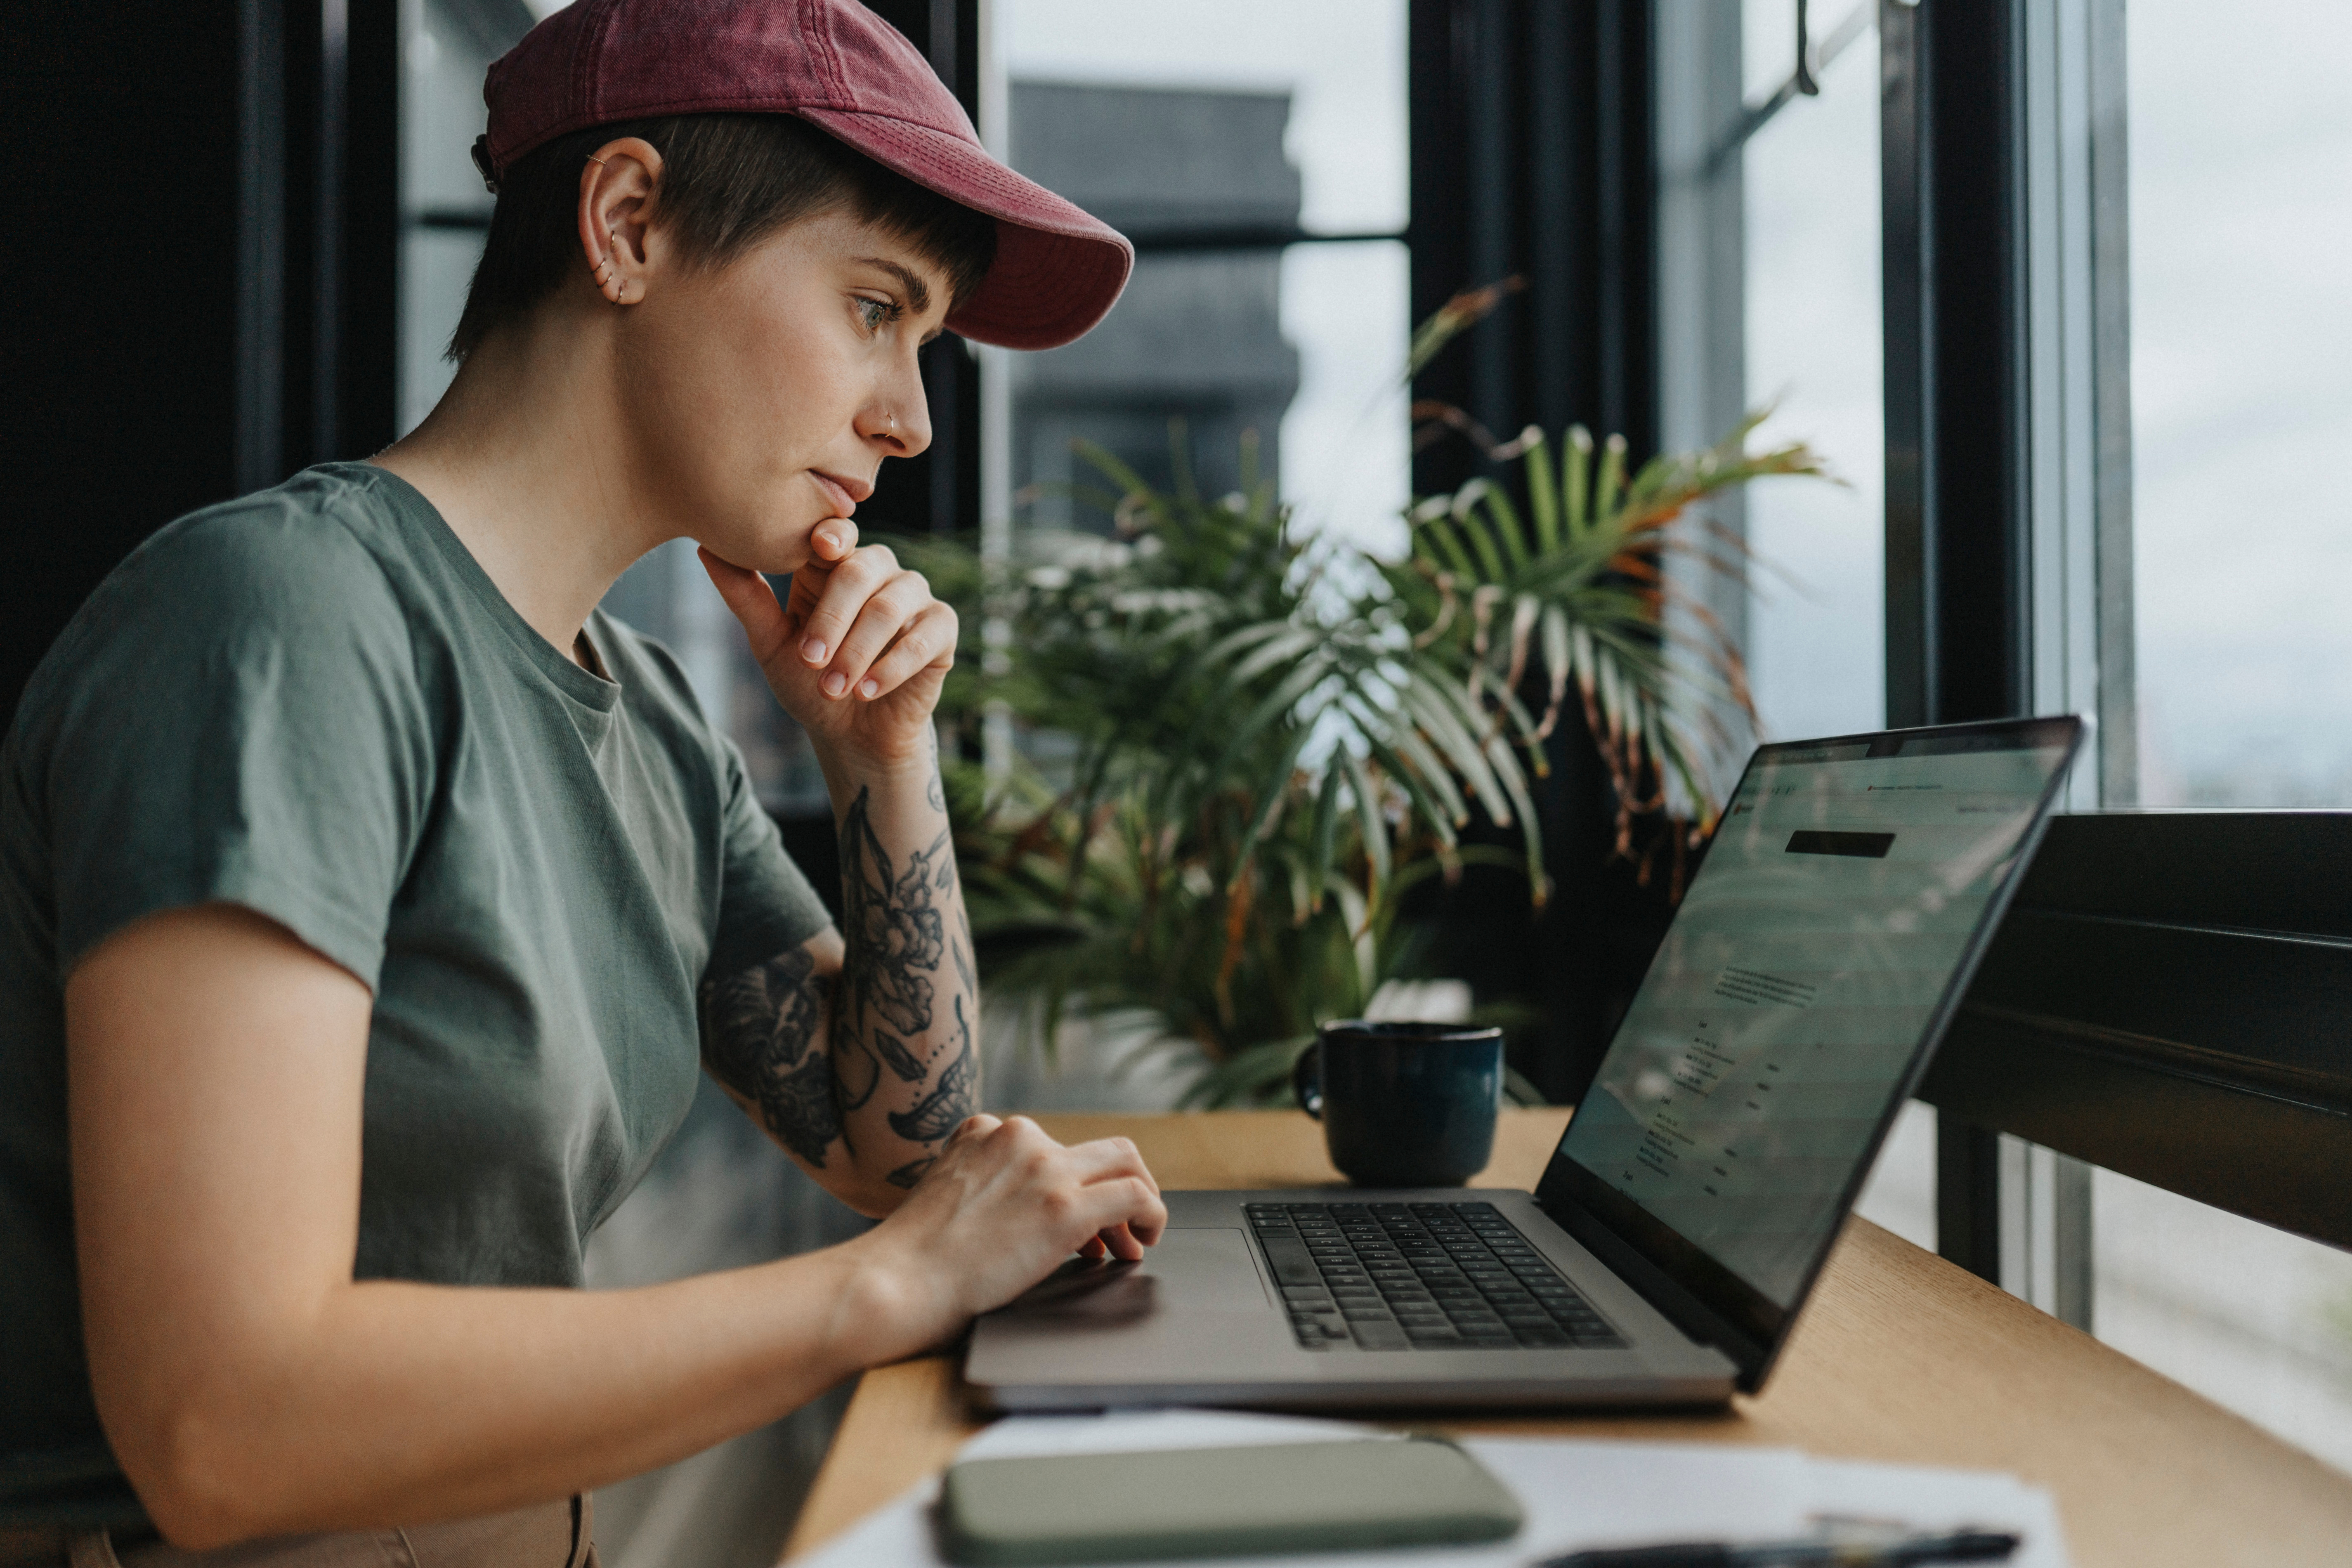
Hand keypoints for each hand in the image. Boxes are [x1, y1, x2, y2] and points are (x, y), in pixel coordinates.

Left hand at [699, 528, 956, 771]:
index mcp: (836, 564)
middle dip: (832, 619)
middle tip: (810, 662)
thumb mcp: (771, 643)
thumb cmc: (811, 683)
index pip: (836, 535)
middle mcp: (879, 570)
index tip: (819, 549)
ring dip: (857, 651)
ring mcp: (914, 596)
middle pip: (861, 572)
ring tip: (835, 689)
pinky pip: (923, 638)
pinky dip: (892, 666)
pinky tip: (866, 691)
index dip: (831, 537)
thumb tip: (704, 548)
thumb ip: (746, 598)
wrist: (852, 734)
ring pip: (890, 607)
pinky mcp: (942, 628)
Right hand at [847, 1115, 1166, 1347]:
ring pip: (1126, 1164)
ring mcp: (1044, 1169)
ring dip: (1139, 1202)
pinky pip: (1135, 1196)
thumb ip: (986, 1188)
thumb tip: (1026, 1215)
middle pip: (1100, 1148)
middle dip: (1118, 1186)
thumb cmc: (910, 1262)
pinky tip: (1144, 1242)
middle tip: (1123, 1226)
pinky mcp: (1064, 1207)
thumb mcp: (946, 1196)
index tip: (1082, 1221)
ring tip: (1136, 1241)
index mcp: (984, 1132)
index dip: (1076, 1184)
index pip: (1055, 1146)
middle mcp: (1018, 1138)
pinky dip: (1152, 1216)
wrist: (893, 1284)